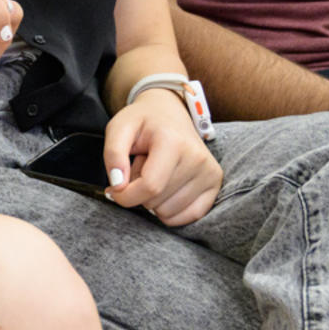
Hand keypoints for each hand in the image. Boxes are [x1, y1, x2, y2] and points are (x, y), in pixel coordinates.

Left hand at [103, 95, 221, 225]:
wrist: (170, 113)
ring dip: (154, 199)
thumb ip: (113, 155)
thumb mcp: (118, 128)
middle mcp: (198, 158)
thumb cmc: (142, 122)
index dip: (125, 195)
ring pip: (169, 212)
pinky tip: (167, 187)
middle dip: (139, 191)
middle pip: (157, 201)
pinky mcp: (215, 184)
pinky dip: (170, 210)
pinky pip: (189, 216)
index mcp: (174, 142)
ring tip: (156, 172)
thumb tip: (118, 186)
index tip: (114, 189)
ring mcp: (210, 172)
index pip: (150, 186)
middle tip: (143, 167)